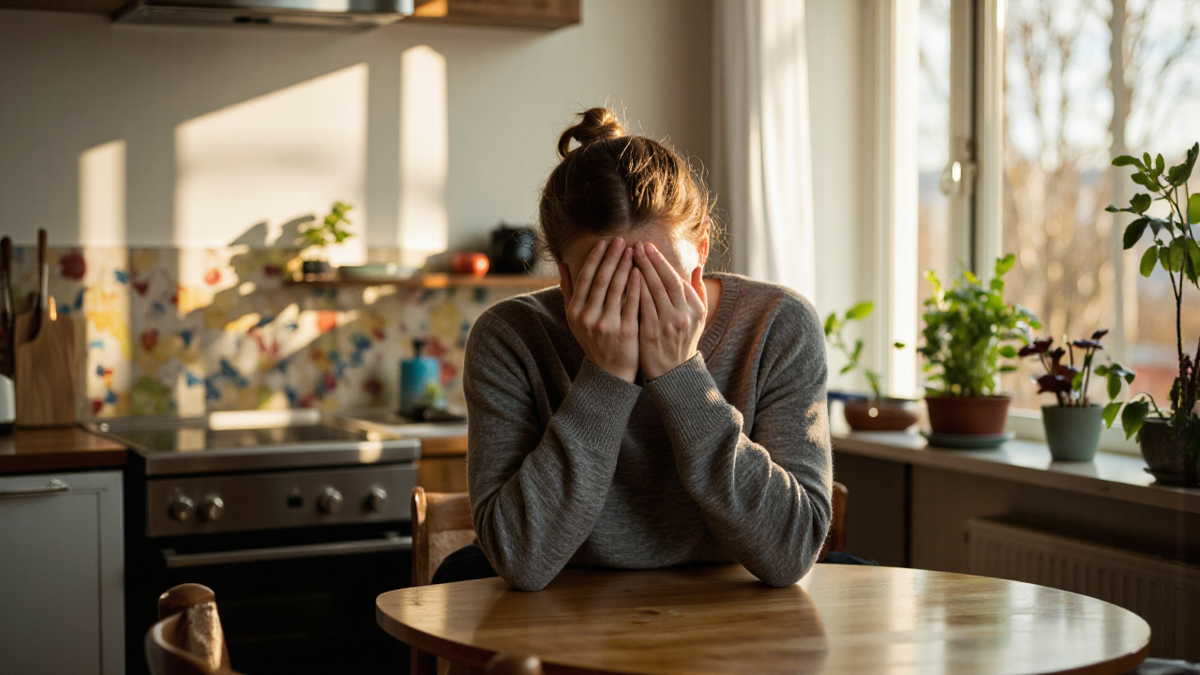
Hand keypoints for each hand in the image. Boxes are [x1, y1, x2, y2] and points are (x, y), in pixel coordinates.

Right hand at [559, 237, 641, 382]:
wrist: (609, 372)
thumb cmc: (593, 340)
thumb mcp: (575, 319)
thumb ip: (568, 291)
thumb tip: (562, 264)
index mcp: (575, 312)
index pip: (585, 278)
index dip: (596, 258)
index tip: (605, 242)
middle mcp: (588, 317)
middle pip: (601, 280)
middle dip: (612, 257)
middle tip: (621, 240)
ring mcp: (607, 325)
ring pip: (616, 288)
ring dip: (625, 267)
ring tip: (633, 251)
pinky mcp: (626, 332)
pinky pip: (632, 303)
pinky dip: (636, 285)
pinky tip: (641, 272)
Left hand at [634, 242, 706, 379]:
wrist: (674, 372)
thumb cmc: (683, 340)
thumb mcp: (698, 317)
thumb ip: (698, 291)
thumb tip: (698, 266)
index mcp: (695, 308)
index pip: (676, 278)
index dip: (661, 261)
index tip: (649, 247)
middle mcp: (683, 314)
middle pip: (664, 280)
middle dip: (649, 260)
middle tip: (637, 245)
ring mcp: (667, 324)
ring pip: (652, 290)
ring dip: (639, 271)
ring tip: (628, 256)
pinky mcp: (651, 333)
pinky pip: (641, 306)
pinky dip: (633, 289)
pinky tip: (624, 278)